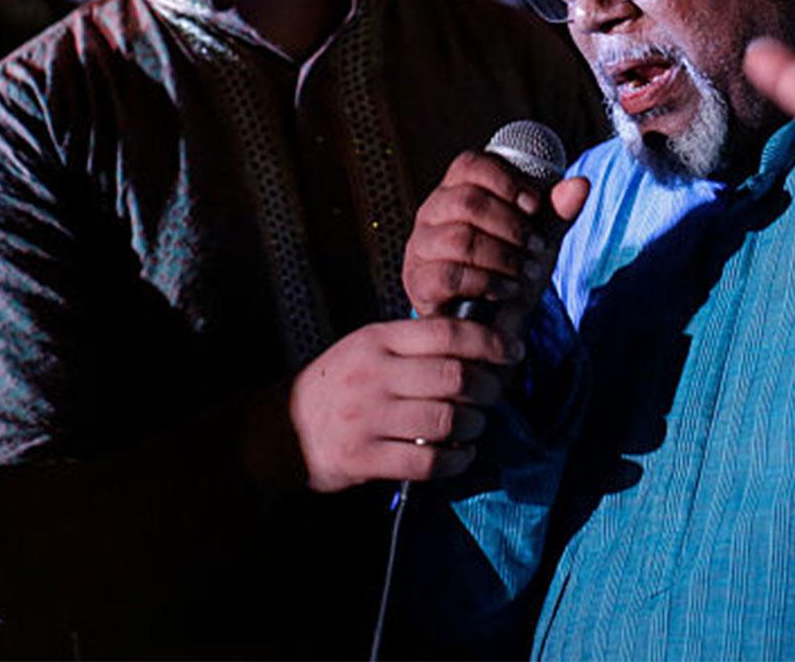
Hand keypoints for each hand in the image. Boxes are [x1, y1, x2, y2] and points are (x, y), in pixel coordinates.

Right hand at [288, 317, 514, 493]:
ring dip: (475, 425)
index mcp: (378, 340)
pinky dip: (456, 461)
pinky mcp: (364, 458)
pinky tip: (461, 456)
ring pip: (446, 420)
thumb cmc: (337, 384)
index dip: (489, 341)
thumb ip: (412, 342)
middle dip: (488, 388)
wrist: (281, 428)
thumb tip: (476, 341)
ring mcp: (368, 418)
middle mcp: (374, 375)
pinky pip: (427, 461)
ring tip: (476, 426)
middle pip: (454, 376)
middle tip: (494, 394)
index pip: (446, 332)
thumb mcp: (367, 346)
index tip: (513, 350)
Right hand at [402, 150, 590, 337]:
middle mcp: (433, 212)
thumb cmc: (511, 270)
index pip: (470, 164)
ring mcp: (421, 247)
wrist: (494, 325)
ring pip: (459, 238)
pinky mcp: (418, 281)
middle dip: (510, 225)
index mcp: (458, 190)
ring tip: (525, 271)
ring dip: (503, 256)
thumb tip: (581, 184)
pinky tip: (506, 289)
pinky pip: (449, 275)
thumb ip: (556, 212)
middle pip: (467, 201)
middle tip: (536, 246)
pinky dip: (487, 282)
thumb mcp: (538, 238)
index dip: (505, 180)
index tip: (534, 205)